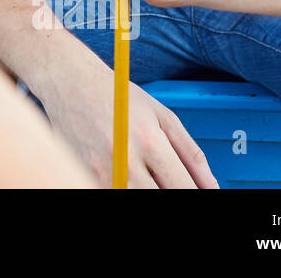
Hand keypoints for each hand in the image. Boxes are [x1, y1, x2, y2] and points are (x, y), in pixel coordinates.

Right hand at [42, 59, 217, 188]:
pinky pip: (110, 192)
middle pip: (161, 198)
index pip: (184, 188)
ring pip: (136, 199)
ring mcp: (100, 172)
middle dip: (173, 194)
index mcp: (150, 142)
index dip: (196, 195)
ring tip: (149, 178)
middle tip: (170, 182)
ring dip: (148, 192)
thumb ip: (192, 154)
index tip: (200, 194)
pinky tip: (131, 179)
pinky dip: (126, 188)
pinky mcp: (82, 175)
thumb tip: (212, 187)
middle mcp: (125, 161)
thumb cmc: (117, 96)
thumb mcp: (162, 116)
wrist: (68, 81)